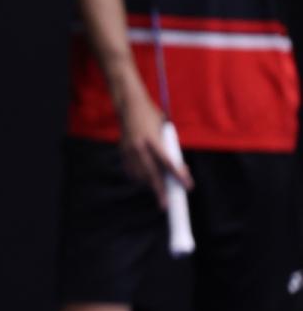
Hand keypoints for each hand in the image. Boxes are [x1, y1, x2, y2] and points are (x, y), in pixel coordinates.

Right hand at [116, 85, 192, 206]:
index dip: (179, 175)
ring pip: (140, 175)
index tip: (188, 187)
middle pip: (151, 174)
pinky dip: (138, 177)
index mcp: (152, 139)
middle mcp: (139, 147)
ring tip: (158, 190)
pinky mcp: (122, 151)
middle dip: (159, 191)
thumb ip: (169, 148)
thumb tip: (178, 168)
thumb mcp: (163, 130)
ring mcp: (128, 150)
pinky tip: (144, 181)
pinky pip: (131, 171)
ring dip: (149, 184)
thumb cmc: (151, 116)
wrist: (129, 105)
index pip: (168, 162)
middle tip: (165, 205)